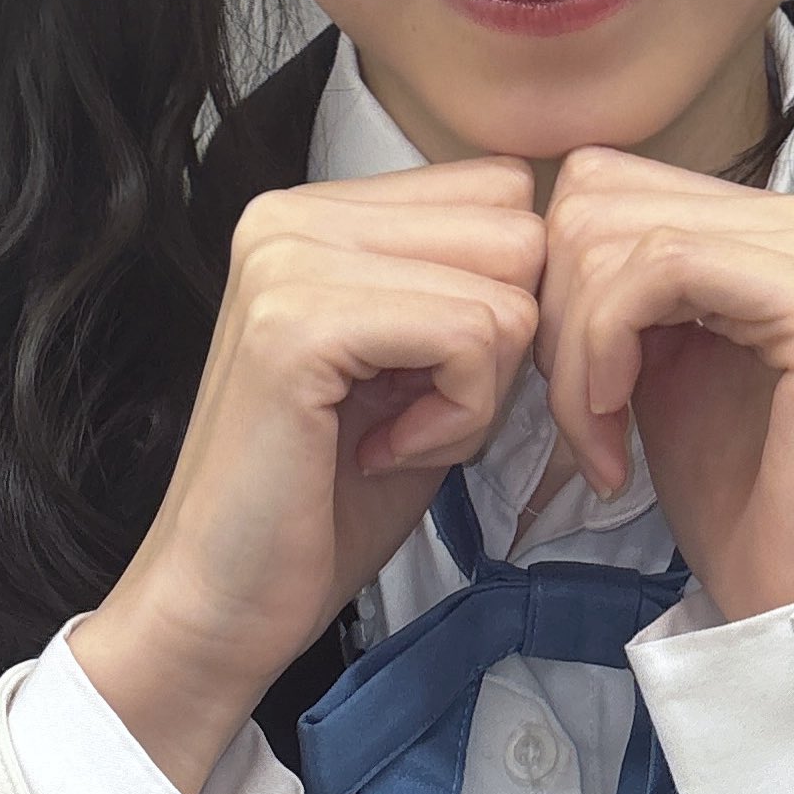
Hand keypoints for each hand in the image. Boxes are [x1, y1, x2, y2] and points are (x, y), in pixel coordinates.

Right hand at [71, 164, 544, 793]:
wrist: (222, 602)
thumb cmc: (324, 502)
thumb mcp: (417, 369)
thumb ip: (471, 290)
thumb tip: (570, 248)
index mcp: (318, 211)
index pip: (503, 191)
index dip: (508, 301)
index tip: (434, 382)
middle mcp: (293, 215)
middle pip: (516, 231)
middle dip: (503, 343)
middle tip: (415, 416)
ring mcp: (288, 262)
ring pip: (507, 285)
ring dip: (479, 388)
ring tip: (395, 434)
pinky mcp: (298, 326)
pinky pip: (472, 336)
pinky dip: (459, 417)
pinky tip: (385, 451)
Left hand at [533, 150, 793, 623]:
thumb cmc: (733, 494)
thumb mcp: (652, 359)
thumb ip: (612, 283)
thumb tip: (526, 226)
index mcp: (771, 222)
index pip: (604, 182)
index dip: (551, 284)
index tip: (562, 387)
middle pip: (598, 200)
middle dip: (556, 319)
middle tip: (580, 424)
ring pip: (615, 236)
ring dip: (575, 353)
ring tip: (600, 442)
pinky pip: (661, 269)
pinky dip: (605, 350)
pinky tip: (615, 434)